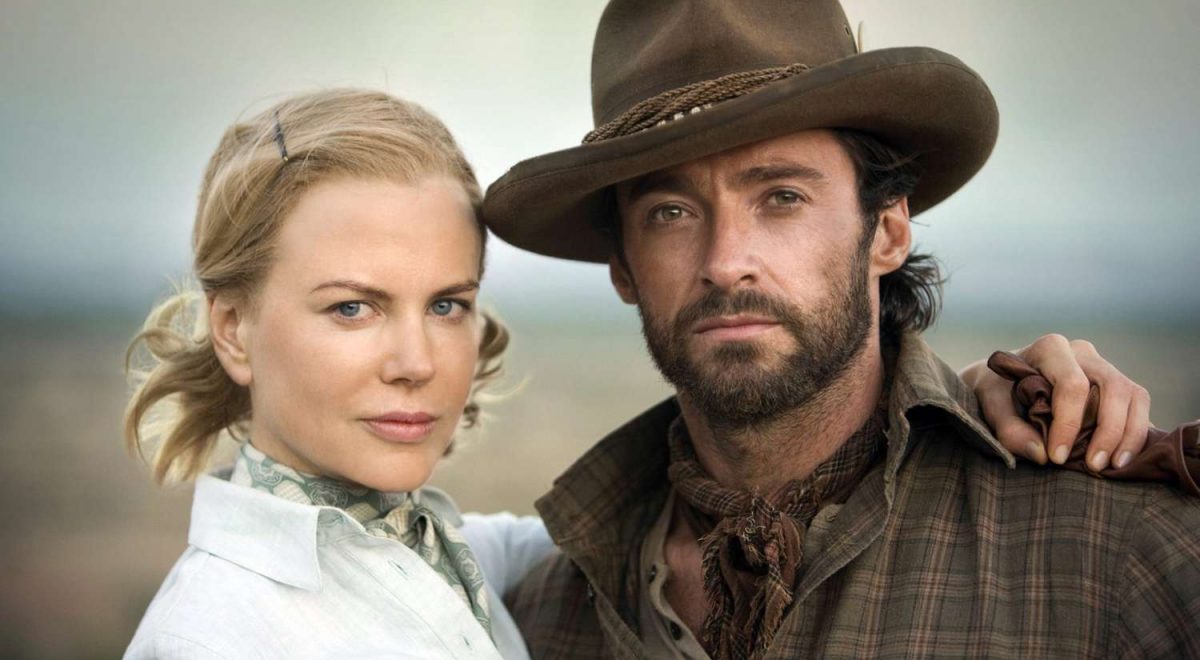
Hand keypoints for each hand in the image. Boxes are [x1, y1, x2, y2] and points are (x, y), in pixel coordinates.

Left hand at [961, 334, 1151, 469]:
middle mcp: (1081, 352)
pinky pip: (1137, 405)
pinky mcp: (1114, 385)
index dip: (1069, 424)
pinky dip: (1135, 432)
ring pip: (1133, 395)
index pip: (1072, 385)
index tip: (1055, 457)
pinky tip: (1122, 458)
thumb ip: (1007, 428)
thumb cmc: (994, 390)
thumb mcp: (988, 404)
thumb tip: (1041, 454)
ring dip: (1129, 434)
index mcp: (1049, 348)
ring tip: (1114, 466)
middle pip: (1113, 387)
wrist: (1000, 382)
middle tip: (1093, 466)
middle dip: (1108, 431)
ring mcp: (1102, 366)